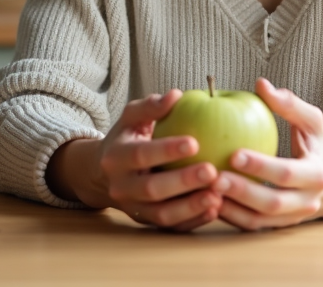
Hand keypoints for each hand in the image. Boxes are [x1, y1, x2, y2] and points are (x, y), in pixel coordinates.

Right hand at [57, 91, 223, 232]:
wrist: (104, 174)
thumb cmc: (127, 137)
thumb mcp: (131, 117)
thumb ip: (151, 106)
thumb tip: (176, 95)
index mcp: (116, 158)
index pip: (140, 154)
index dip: (166, 150)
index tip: (195, 142)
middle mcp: (121, 187)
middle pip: (151, 189)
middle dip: (182, 182)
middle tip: (212, 171)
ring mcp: (134, 208)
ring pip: (162, 214)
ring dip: (191, 207)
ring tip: (218, 196)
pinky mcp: (147, 222)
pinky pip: (171, 227)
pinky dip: (193, 221)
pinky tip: (214, 210)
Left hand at [211, 79, 322, 230]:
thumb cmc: (317, 145)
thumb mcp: (312, 122)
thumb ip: (289, 104)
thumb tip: (261, 84)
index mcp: (317, 174)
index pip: (287, 173)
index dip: (260, 166)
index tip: (233, 153)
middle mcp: (308, 201)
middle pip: (273, 203)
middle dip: (242, 191)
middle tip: (213, 177)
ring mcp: (293, 218)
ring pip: (260, 221)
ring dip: (232, 209)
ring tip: (206, 191)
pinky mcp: (279, 227)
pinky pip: (253, 226)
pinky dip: (231, 218)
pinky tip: (210, 202)